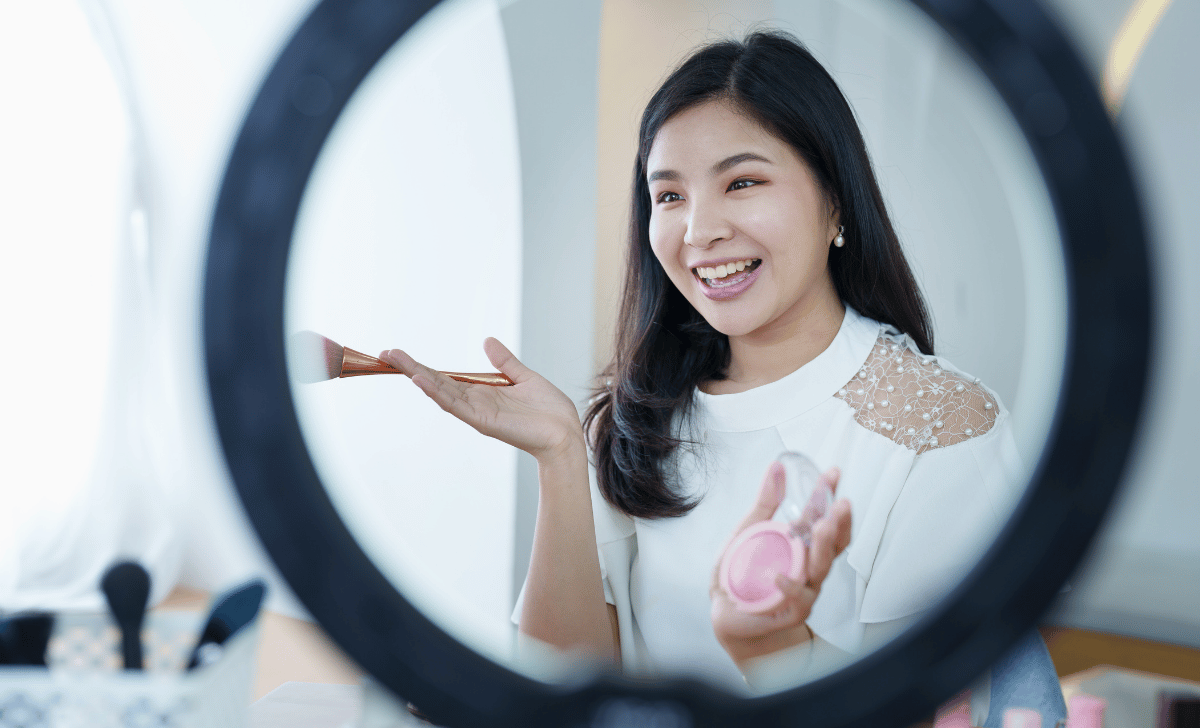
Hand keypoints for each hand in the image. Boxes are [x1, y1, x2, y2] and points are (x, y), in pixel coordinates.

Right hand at [380, 338, 583, 461]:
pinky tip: (422, 380)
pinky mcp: (483, 421)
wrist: (566, 432)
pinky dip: (438, 392)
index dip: (422, 365)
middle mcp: (474, 403)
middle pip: (436, 383)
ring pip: (440, 392)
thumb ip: (504, 362)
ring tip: (396, 361)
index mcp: (482, 393)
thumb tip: (487, 341)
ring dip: (418, 376)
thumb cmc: (549, 411)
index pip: (445, 377)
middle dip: (411, 368)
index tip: (400, 353)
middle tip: (386, 353)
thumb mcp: (524, 377)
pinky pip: (456, 405)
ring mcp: (476, 413)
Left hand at [710, 461, 851, 668]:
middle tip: (841, 503)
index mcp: (800, 543)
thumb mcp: (750, 530)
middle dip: (838, 523)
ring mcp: (803, 589)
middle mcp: (808, 565)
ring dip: (823, 548)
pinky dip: (790, 587)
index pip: (821, 516)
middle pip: (832, 544)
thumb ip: (766, 501)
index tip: (833, 472)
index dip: (828, 495)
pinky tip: (779, 577)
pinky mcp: (790, 612)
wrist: (731, 616)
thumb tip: (777, 465)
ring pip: (821, 569)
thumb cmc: (744, 572)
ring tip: (822, 527)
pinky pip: (797, 600)